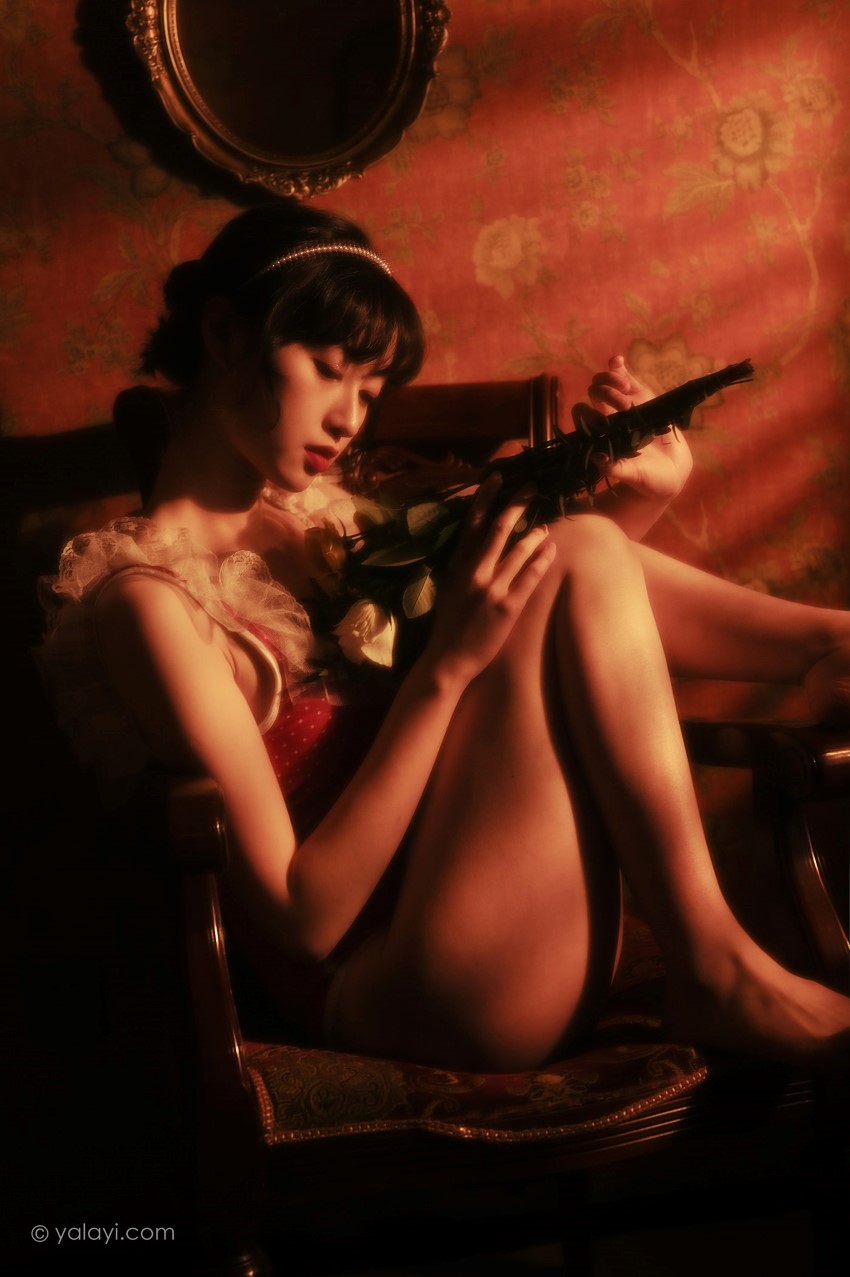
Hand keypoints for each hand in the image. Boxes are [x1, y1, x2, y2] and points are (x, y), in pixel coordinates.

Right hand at [424, 477, 555, 684]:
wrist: (448, 660)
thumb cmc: (448, 626)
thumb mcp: (450, 589)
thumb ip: (462, 567)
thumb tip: (474, 548)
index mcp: (458, 565)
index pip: (472, 522)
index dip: (486, 497)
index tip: (497, 477)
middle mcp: (475, 571)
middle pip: (499, 528)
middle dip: (517, 503)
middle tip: (532, 487)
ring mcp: (492, 588)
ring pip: (519, 550)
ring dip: (535, 533)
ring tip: (546, 525)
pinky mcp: (508, 606)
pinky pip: (530, 577)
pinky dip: (542, 560)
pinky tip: (552, 549)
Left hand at [574, 355, 692, 502]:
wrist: (671, 473)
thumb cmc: (647, 480)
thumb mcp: (632, 476)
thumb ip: (615, 469)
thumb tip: (597, 458)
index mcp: (599, 436)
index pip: (581, 416)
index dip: (587, 412)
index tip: (605, 420)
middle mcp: (607, 418)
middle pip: (594, 394)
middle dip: (606, 394)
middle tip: (625, 407)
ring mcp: (623, 405)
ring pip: (605, 382)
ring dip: (611, 379)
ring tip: (626, 388)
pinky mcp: (641, 397)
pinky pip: (624, 377)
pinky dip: (617, 367)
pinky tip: (617, 360)